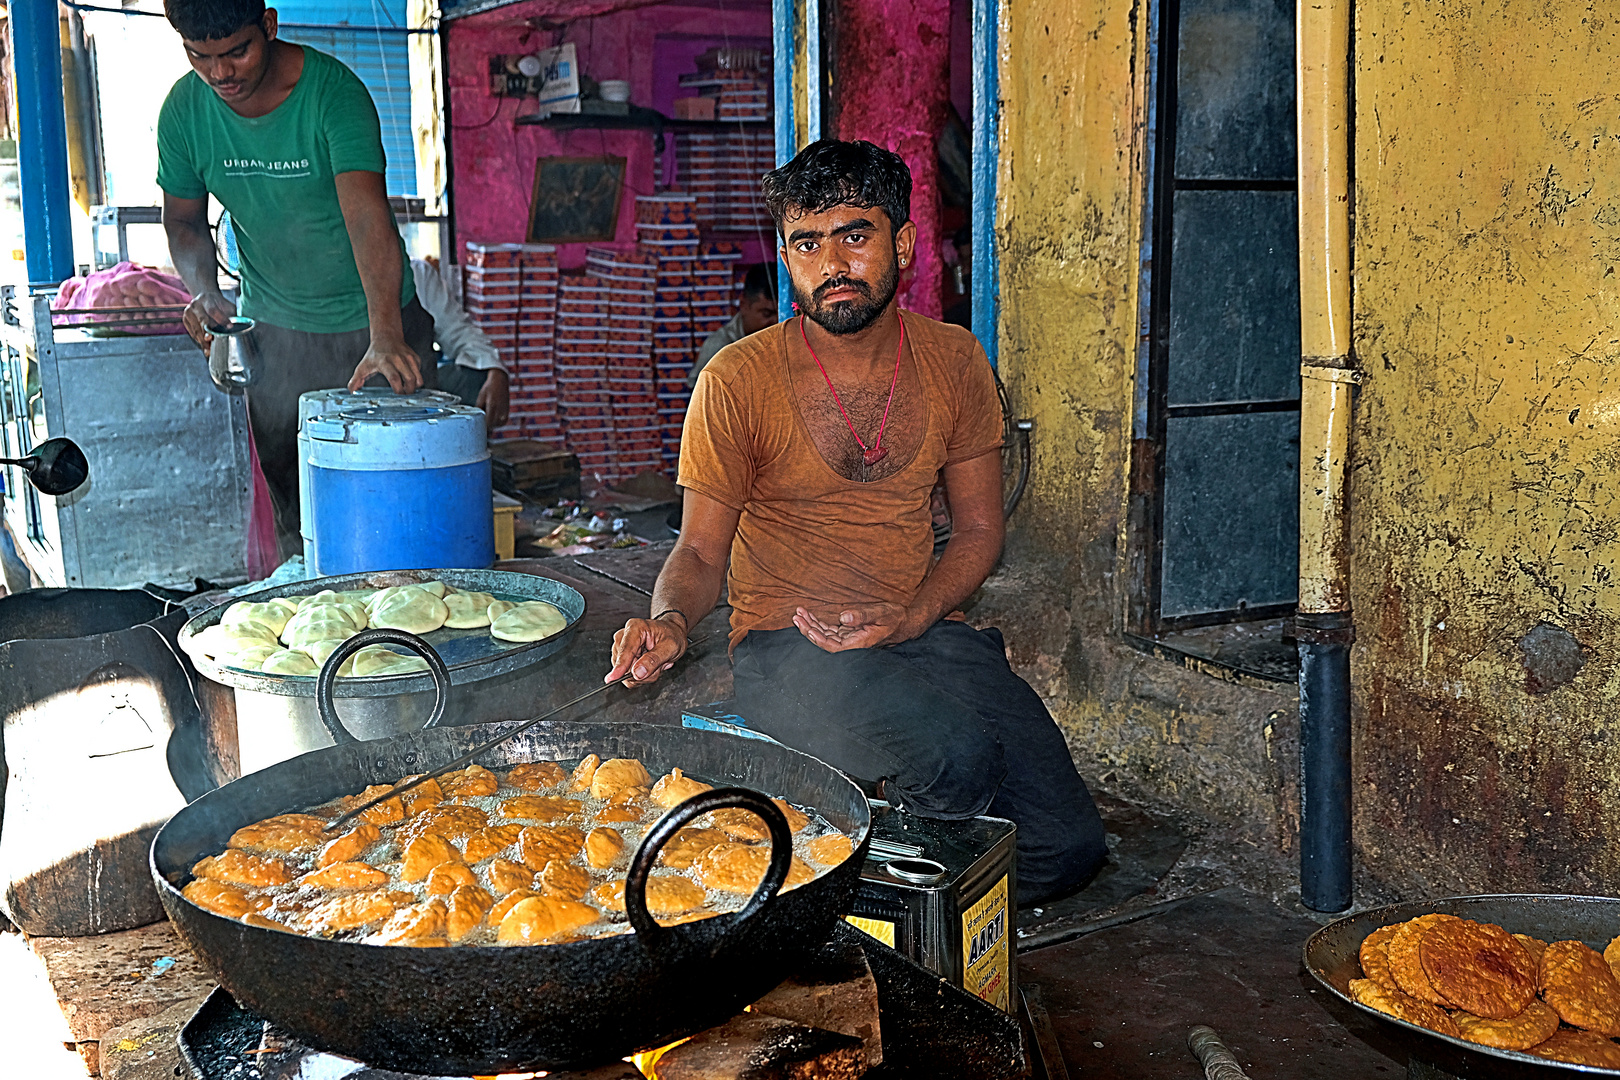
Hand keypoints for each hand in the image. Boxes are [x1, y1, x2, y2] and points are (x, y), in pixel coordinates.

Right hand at [182, 291, 236, 352]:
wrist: (205, 299)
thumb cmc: (218, 305)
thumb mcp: (227, 306)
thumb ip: (231, 315)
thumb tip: (238, 327)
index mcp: (207, 299)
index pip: (213, 310)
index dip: (221, 319)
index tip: (230, 327)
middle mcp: (196, 305)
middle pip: (202, 321)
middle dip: (208, 332)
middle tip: (212, 340)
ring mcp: (188, 312)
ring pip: (196, 329)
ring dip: (203, 340)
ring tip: (210, 349)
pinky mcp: (185, 320)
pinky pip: (193, 332)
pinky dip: (199, 340)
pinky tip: (205, 346)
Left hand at [347, 336, 423, 392]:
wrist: (386, 337)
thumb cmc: (374, 354)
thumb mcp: (363, 366)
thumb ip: (356, 380)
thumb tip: (352, 391)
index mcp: (385, 362)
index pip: (394, 378)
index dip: (398, 390)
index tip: (397, 397)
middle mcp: (398, 359)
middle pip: (410, 380)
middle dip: (409, 391)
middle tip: (404, 396)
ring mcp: (409, 358)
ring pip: (418, 378)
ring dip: (414, 387)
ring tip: (407, 389)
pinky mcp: (415, 358)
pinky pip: (419, 373)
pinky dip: (416, 379)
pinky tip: (408, 378)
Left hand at [476, 368, 509, 429]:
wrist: (500, 381)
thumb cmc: (489, 388)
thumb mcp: (481, 397)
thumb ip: (478, 408)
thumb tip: (475, 417)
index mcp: (492, 405)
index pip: (488, 422)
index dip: (482, 425)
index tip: (477, 425)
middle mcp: (500, 409)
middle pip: (493, 425)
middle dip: (487, 426)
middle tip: (480, 424)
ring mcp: (505, 411)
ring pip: (498, 424)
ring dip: (493, 425)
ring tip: (487, 421)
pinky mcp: (507, 411)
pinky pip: (503, 422)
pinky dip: (498, 423)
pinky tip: (494, 420)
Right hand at [606, 614, 688, 687]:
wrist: (673, 633)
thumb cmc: (672, 635)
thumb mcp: (670, 647)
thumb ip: (654, 659)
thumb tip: (637, 673)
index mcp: (635, 628)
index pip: (625, 650)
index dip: (620, 666)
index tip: (613, 678)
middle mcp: (624, 636)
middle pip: (625, 665)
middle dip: (643, 672)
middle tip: (659, 664)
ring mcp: (621, 647)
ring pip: (626, 673)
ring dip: (644, 674)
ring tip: (656, 663)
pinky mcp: (622, 658)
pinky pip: (628, 676)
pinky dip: (641, 676)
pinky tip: (650, 666)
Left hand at [792, 603, 912, 651]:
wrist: (904, 621)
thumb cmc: (894, 617)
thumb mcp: (880, 612)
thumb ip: (862, 615)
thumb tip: (843, 617)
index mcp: (860, 643)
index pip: (834, 647)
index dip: (819, 640)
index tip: (809, 630)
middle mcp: (852, 644)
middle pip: (825, 642)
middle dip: (809, 630)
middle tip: (797, 617)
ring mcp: (849, 639)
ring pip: (825, 635)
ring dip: (811, 625)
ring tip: (799, 613)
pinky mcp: (848, 633)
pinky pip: (830, 630)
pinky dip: (818, 623)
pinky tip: (808, 615)